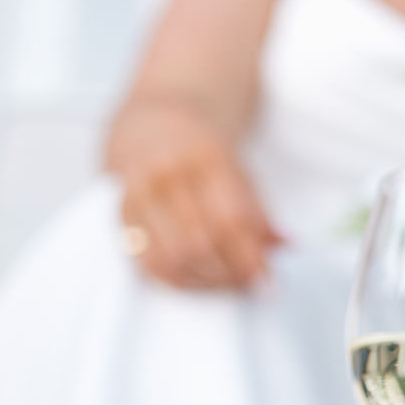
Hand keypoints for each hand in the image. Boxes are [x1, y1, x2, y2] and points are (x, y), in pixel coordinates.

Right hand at [110, 98, 283, 289]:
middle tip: (252, 287)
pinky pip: (144, 259)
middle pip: (200, 243)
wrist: (155, 118)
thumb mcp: (242, 169)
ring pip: (171, 257)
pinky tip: (197, 280)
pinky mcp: (120, 211)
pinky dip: (175, 279)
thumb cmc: (206, 151)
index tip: (270, 283)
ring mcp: (139, 193)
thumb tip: (285, 246)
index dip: (251, 258)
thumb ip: (261, 210)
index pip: (231, 220)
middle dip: (230, 274)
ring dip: (205, 281)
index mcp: (207, 158)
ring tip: (228, 285)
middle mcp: (168, 174)